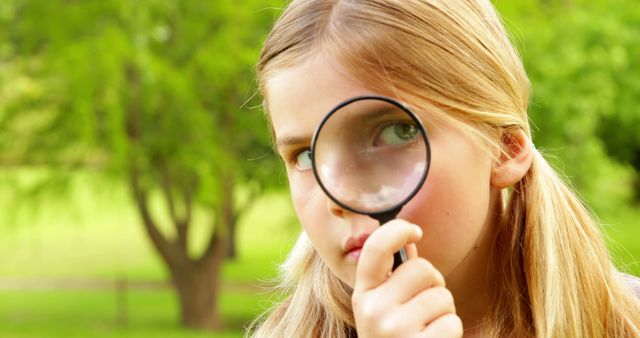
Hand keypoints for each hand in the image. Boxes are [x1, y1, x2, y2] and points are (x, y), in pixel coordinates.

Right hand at [352, 220, 462, 337]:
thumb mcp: (383, 310)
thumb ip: (394, 277)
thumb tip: (409, 238)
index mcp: (362, 295)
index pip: (374, 248)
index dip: (397, 230)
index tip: (415, 230)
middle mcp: (372, 309)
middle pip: (422, 268)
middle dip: (434, 284)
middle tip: (424, 307)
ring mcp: (393, 329)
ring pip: (442, 296)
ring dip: (444, 311)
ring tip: (428, 329)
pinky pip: (452, 321)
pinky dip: (450, 332)